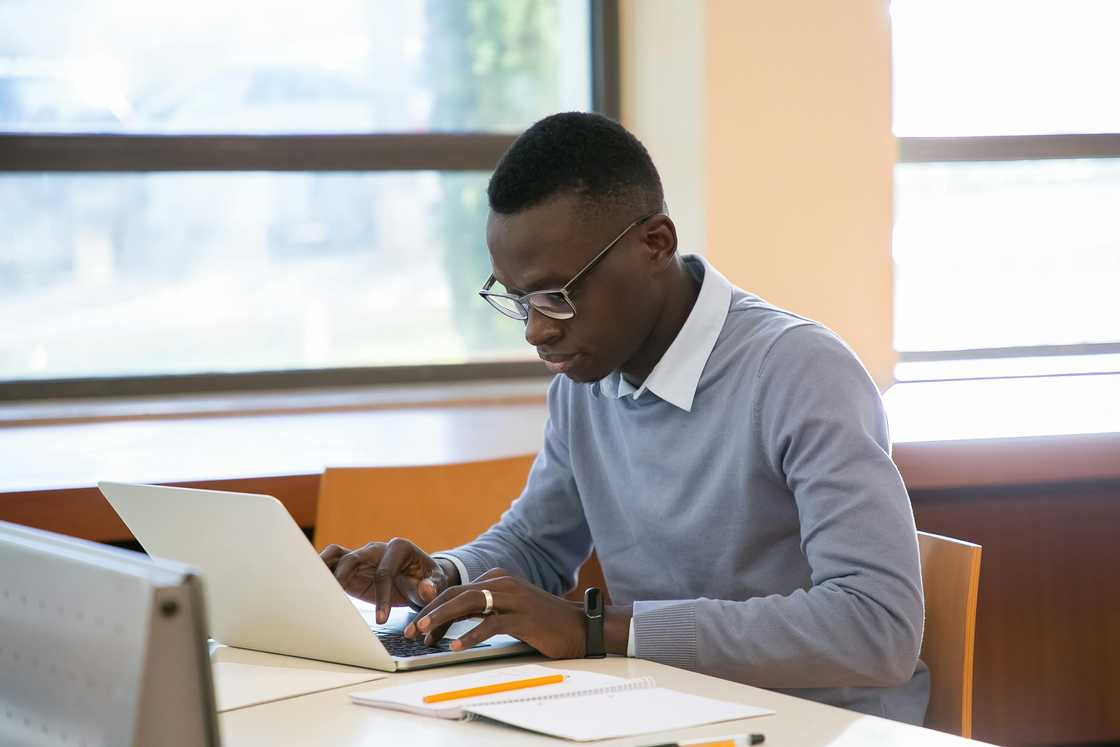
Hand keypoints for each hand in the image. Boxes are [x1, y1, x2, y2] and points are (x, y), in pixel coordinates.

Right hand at [320, 538, 458, 624]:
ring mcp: (361, 556)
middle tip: (333, 597)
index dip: (383, 595)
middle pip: (354, 558)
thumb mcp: (436, 583)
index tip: (383, 619)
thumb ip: (431, 587)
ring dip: (323, 567)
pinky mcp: (351, 568)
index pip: (385, 571)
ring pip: (337, 554)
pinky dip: (320, 571)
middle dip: (344, 577)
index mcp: (399, 548)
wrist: (422, 579)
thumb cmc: (429, 580)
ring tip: (312, 584)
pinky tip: (310, 585)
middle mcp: (377, 548)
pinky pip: (331, 564)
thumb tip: (425, 590)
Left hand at [403, 568, 585, 658]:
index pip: (457, 590)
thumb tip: (450, 623)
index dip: (434, 607)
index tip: (417, 626)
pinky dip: (470, 634)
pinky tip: (456, 645)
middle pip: (457, 594)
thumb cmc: (542, 622)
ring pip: (468, 604)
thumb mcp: (509, 609)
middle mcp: (503, 583)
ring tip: (424, 633)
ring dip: (442, 619)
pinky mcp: (523, 618)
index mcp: (498, 579)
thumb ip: (484, 610)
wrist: (579, 626)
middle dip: (430, 611)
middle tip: (410, 630)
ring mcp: (513, 599)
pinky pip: (490, 624)